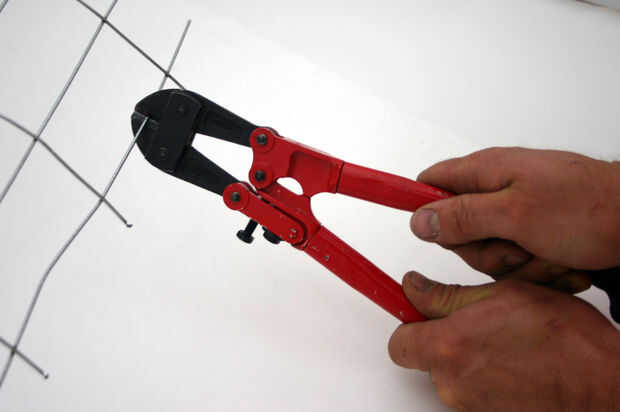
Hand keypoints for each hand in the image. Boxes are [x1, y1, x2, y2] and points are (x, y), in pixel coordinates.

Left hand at [388, 272, 619, 411]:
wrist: (603, 386)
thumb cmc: (563, 338)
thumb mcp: (501, 295)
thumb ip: (446, 295)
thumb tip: (413, 287)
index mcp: (448, 347)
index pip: (399, 343)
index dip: (410, 325)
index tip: (422, 313)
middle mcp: (453, 383)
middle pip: (427, 359)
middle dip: (445, 340)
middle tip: (479, 324)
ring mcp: (471, 406)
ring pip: (453, 375)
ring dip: (470, 358)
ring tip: (506, 343)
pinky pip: (475, 393)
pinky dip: (488, 378)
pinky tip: (515, 364)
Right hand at [411, 148, 619, 290]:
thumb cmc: (586, 209)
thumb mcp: (516, 214)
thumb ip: (463, 216)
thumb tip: (418, 220)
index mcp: (486, 171)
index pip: (431, 183)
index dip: (424, 208)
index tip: (434, 234)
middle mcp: (496, 189)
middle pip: (457, 229)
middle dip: (484, 250)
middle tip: (515, 246)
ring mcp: (516, 212)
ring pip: (486, 250)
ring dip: (515, 263)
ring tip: (546, 254)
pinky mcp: (533, 232)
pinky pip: (514, 260)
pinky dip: (535, 267)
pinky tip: (558, 260)